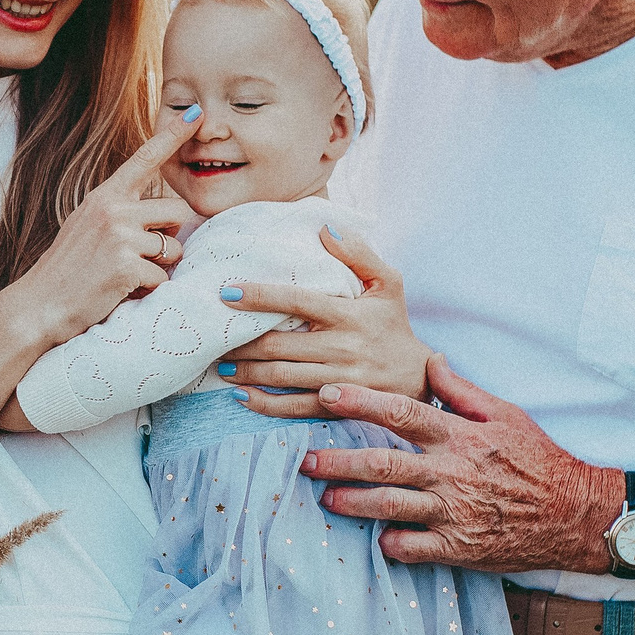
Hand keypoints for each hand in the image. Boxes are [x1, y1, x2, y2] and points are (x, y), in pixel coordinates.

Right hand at [0, 110, 198, 344]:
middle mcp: (113, 210)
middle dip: (170, 235)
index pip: (145, 159)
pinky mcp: (126, 267)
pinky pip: (162, 277)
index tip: (197, 112)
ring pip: (174, 247)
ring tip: (128, 275)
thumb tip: (169, 213)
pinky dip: (148, 290)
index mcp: (104, 196)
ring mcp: (120, 237)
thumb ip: (122, 211)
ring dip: (160, 266)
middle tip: (142, 254)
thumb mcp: (88, 225)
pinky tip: (121, 291)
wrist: (39, 305)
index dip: (173, 135)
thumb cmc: (69, 268)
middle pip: (177, 210)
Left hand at [219, 228, 433, 406]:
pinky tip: (241, 396)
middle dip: (241, 341)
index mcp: (349, 315)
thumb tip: (324, 227)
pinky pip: (294, 408)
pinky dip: (264, 405)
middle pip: (279, 345)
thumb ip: (359, 253)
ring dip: (245, 371)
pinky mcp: (337, 405)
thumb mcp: (389, 283)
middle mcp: (342, 347)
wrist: (419, 376)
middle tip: (215, 335)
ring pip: (281, 376)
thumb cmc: (394, 324)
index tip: (226, 292)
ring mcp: (338, 380)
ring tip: (220, 363)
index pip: (297, 301)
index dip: (260, 296)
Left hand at [298, 357, 619, 572]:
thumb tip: (429, 359)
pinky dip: (391, 544)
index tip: (327, 395)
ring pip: (390, 507)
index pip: (401, 413)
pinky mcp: (460, 548)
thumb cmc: (538, 458)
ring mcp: (454, 513)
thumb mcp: (505, 414)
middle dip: (338, 462)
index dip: (360, 403)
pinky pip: (414, 548)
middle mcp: (452, 473)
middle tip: (305, 461)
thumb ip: (461, 390)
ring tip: (325, 499)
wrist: (575, 513)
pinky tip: (376, 539)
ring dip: (352, 503)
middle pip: (383, 465)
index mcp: (460, 436)